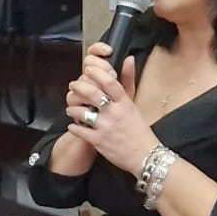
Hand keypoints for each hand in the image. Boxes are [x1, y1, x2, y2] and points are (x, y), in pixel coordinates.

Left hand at [64, 44, 156, 174]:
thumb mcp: (135, 105)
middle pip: (91, 93)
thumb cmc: (139, 131)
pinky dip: (73, 127)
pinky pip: (79, 131)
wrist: (145, 157)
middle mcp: (114, 113)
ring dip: (72, 109)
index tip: (88, 68)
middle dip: (78, 87)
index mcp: (125, 103)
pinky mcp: (98, 141)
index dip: (96, 73)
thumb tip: (129, 58)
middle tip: (73, 86)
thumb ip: (129, 82)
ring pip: (81, 112)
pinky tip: (73, 126)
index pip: (110, 82)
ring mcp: (105, 127)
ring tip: (71, 108)